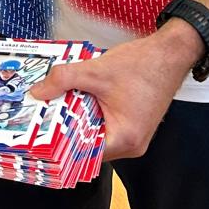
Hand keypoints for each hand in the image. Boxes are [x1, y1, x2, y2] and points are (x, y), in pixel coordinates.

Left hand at [30, 25, 202, 159]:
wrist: (170, 53)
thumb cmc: (143, 65)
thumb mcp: (96, 70)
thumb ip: (63, 80)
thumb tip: (38, 93)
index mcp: (125, 139)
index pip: (83, 155)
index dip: (59, 146)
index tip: (38, 137)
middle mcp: (131, 145)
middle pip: (88, 146)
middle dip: (65, 130)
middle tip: (40, 119)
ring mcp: (132, 136)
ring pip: (95, 135)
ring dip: (78, 120)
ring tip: (56, 107)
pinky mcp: (131, 125)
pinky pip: (104, 126)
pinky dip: (90, 115)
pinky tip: (77, 100)